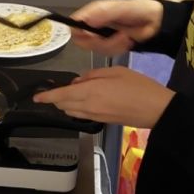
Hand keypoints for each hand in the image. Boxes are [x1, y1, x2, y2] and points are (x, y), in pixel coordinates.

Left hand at [32, 67, 174, 127]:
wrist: (156, 109)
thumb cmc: (138, 86)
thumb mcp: (114, 71)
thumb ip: (93, 75)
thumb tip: (78, 81)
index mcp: (90, 92)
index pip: (61, 95)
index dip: (47, 97)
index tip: (36, 97)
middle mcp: (89, 106)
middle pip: (64, 105)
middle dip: (56, 99)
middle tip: (55, 90)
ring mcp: (95, 116)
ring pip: (72, 112)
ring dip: (66, 104)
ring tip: (70, 93)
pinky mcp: (103, 121)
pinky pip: (82, 115)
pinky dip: (77, 108)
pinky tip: (85, 100)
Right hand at [70, 0, 163, 55]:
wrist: (154, 23)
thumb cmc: (137, 11)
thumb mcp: (120, 8)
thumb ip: (102, 13)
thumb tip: (83, 21)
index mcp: (92, 14)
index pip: (73, 26)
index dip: (81, 34)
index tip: (94, 35)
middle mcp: (92, 26)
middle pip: (83, 42)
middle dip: (101, 42)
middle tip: (118, 36)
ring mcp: (100, 37)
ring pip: (95, 49)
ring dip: (113, 46)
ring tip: (126, 37)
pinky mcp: (108, 47)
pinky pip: (106, 54)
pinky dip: (118, 49)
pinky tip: (126, 42)